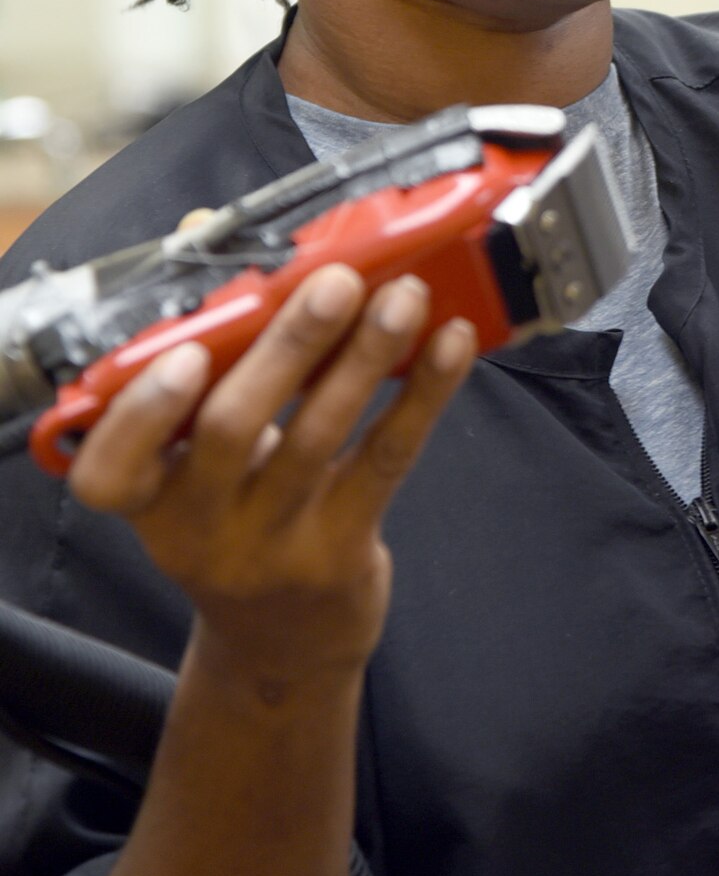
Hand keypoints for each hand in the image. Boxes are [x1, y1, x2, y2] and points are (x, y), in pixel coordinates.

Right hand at [66, 266, 475, 689]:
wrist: (284, 643)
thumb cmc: (235, 515)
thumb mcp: (196, 462)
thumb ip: (203, 355)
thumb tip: (204, 232)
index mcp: (147, 498)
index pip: (110, 470)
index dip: (144, 414)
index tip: (186, 354)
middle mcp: (198, 528)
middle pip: (232, 428)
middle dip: (287, 347)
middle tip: (335, 281)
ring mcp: (271, 545)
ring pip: (319, 438)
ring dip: (366, 356)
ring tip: (404, 295)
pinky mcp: (340, 552)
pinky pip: (384, 461)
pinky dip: (422, 395)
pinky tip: (451, 344)